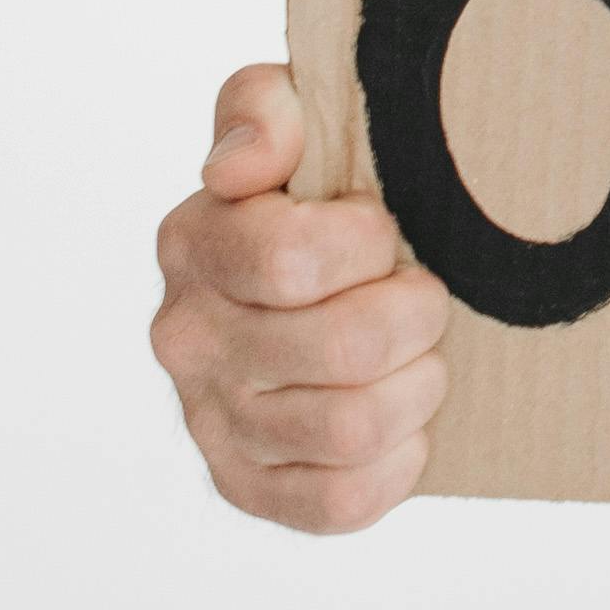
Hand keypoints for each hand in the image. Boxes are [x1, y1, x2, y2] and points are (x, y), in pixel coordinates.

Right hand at [149, 62, 451, 532]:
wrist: (312, 276)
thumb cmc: (313, 191)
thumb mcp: (291, 113)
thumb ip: (263, 106)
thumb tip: (243, 164)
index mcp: (192, 243)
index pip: (290, 260)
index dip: (368, 245)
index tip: (385, 232)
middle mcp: (186, 339)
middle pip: (343, 350)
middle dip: (414, 315)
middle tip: (423, 295)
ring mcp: (210, 422)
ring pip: (351, 429)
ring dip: (415, 387)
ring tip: (418, 356)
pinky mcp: (245, 487)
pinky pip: (340, 503)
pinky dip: (395, 463)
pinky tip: (402, 422)